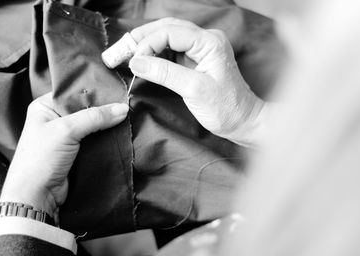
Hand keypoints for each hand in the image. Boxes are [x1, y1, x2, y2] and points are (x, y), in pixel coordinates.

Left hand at [0, 93, 128, 218]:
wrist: (37, 196)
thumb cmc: (41, 158)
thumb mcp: (66, 130)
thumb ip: (95, 117)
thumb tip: (123, 109)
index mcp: (45, 107)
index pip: (74, 92)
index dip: (95, 92)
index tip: (117, 90)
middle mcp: (56, 119)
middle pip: (86, 109)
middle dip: (104, 109)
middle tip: (127, 104)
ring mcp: (67, 137)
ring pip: (93, 126)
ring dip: (108, 125)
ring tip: (129, 117)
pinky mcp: (77, 152)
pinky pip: (96, 140)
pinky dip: (107, 138)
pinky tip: (121, 133)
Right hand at [107, 18, 265, 146]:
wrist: (243, 122)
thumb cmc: (226, 108)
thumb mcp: (195, 90)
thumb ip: (165, 73)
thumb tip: (136, 62)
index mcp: (209, 42)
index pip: (170, 31)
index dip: (148, 43)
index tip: (133, 62)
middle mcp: (204, 40)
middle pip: (165, 29)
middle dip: (139, 40)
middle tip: (116, 52)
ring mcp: (199, 50)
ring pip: (165, 39)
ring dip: (143, 46)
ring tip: (121, 56)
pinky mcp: (194, 62)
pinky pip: (168, 53)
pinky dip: (152, 56)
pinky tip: (139, 63)